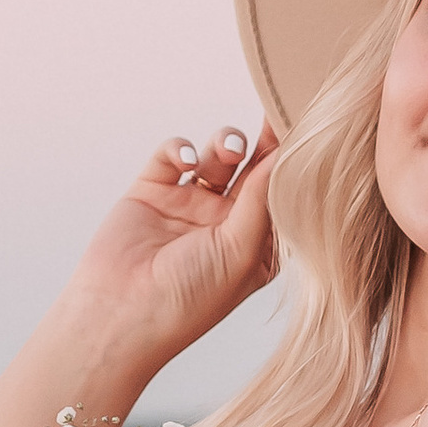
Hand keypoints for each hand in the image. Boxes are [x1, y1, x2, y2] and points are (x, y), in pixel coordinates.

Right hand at [59, 122, 280, 377]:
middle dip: (265, 142)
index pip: (282, 194)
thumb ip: (263, 199)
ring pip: (216, 156)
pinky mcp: (153, 191)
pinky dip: (180, 148)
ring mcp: (189, 204)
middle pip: (253, 168)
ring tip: (228, 151)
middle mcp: (225, 222)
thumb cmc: (190, 298)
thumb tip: (287, 152)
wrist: (121, 314)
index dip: (294, 164)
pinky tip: (185, 161)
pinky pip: (172, 154)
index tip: (306, 127)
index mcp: (255, 243)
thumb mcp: (242, 251)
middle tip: (275, 112)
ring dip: (225, 143)